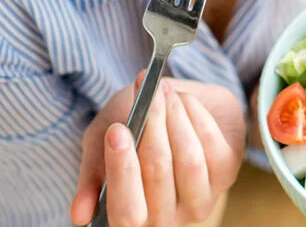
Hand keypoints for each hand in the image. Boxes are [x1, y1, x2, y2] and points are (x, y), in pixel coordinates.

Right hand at [70, 74, 246, 225]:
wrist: (173, 104)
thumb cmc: (131, 129)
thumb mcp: (100, 145)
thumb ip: (92, 174)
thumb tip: (78, 215)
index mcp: (131, 217)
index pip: (127, 212)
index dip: (122, 171)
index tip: (118, 130)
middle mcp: (167, 218)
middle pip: (158, 175)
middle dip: (152, 127)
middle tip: (147, 95)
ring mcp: (200, 199)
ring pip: (189, 160)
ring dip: (175, 117)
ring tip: (164, 90)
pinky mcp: (227, 175)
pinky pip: (212, 145)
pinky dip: (196, 115)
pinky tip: (184, 100)